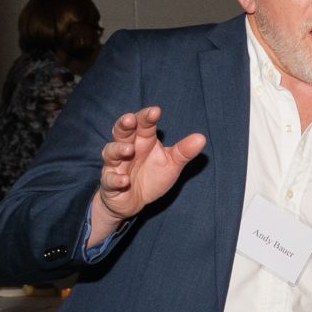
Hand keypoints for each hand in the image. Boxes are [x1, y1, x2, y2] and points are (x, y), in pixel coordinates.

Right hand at [94, 106, 206, 223]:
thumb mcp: (171, 163)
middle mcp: (127, 149)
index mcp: (143, 141)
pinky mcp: (110, 182)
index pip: (143, 125)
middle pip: (122, 133)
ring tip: (129, 149)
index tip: (155, 111)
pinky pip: (110, 179)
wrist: (133, 200)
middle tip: (130, 119)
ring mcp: (116, 165)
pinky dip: (116, 179)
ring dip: (118, 149)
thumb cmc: (152, 175)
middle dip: (124, 125)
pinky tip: (124, 180)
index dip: (146, 117)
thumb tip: (201, 138)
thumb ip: (183, 151)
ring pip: (111, 152)